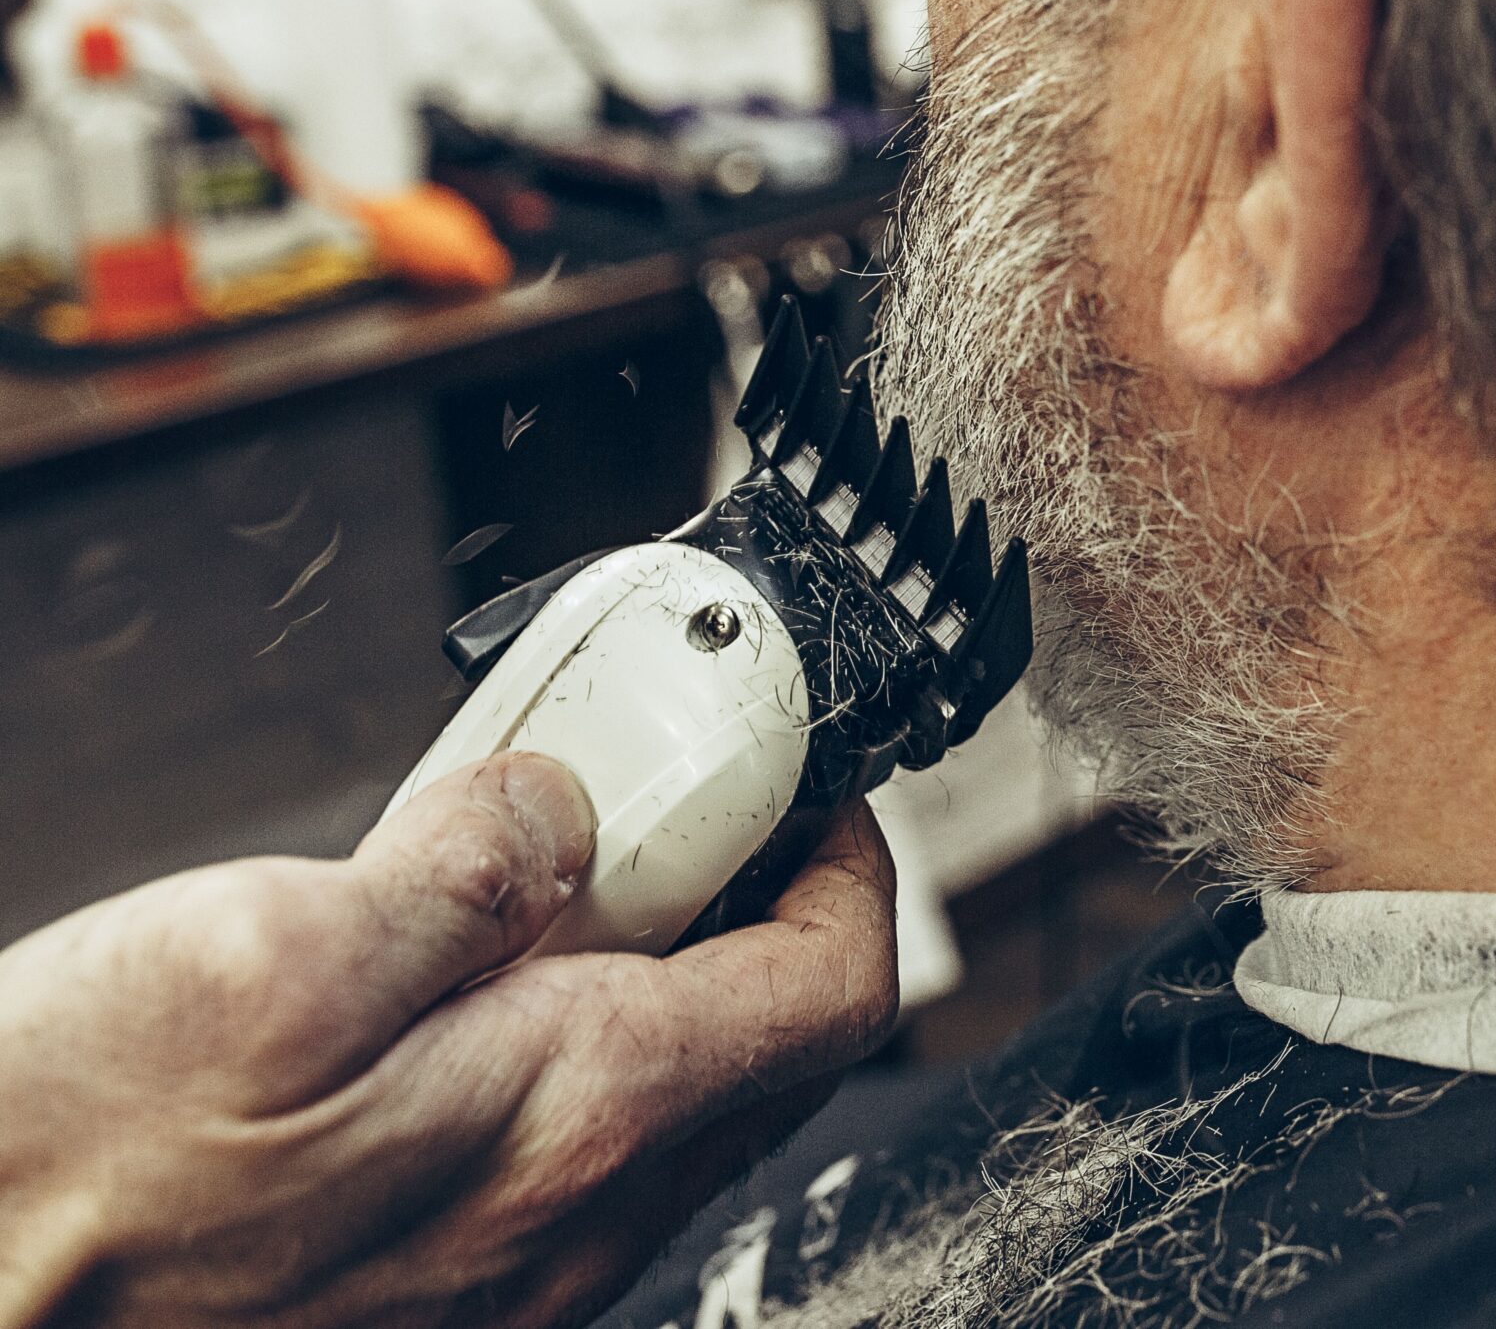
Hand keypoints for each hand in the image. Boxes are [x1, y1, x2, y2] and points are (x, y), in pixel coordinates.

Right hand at [0, 752, 898, 1328]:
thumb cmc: (66, 1173)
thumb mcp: (271, 948)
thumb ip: (468, 860)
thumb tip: (568, 801)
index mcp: (584, 1114)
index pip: (836, 985)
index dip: (847, 862)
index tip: (796, 787)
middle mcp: (575, 1219)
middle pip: (772, 1041)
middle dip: (748, 901)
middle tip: (657, 809)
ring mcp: (514, 1274)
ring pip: (673, 1097)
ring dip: (648, 972)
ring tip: (529, 888)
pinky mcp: (437, 1291)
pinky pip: (569, 1155)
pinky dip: (559, 1051)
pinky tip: (446, 1002)